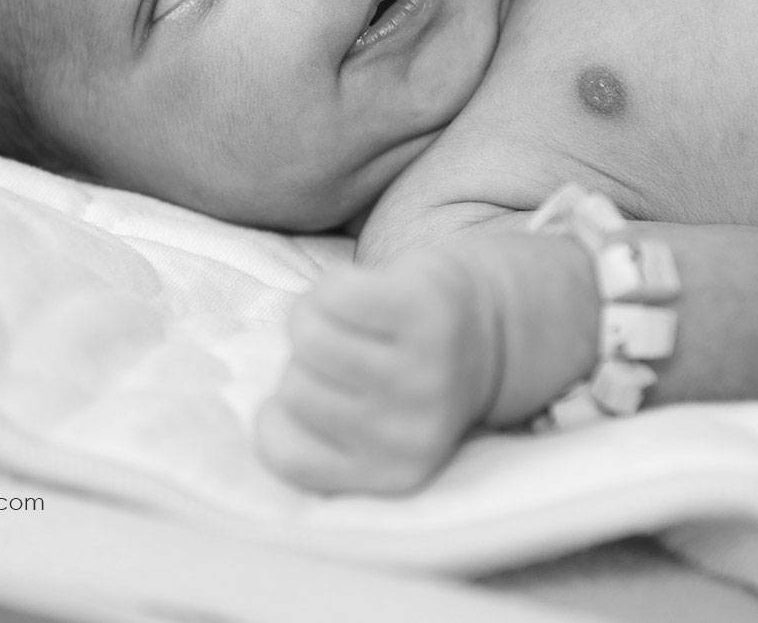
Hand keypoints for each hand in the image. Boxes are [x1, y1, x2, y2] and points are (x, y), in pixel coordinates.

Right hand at [255, 253, 501, 493]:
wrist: (497, 324)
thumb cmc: (409, 374)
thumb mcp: (369, 430)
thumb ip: (317, 433)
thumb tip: (260, 410)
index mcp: (391, 474)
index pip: (283, 452)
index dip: (285, 414)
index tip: (328, 397)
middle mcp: (411, 432)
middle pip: (293, 389)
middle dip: (309, 366)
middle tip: (355, 355)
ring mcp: (421, 369)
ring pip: (305, 335)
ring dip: (318, 317)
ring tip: (360, 324)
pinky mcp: (424, 307)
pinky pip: (332, 291)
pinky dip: (337, 284)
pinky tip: (372, 294)